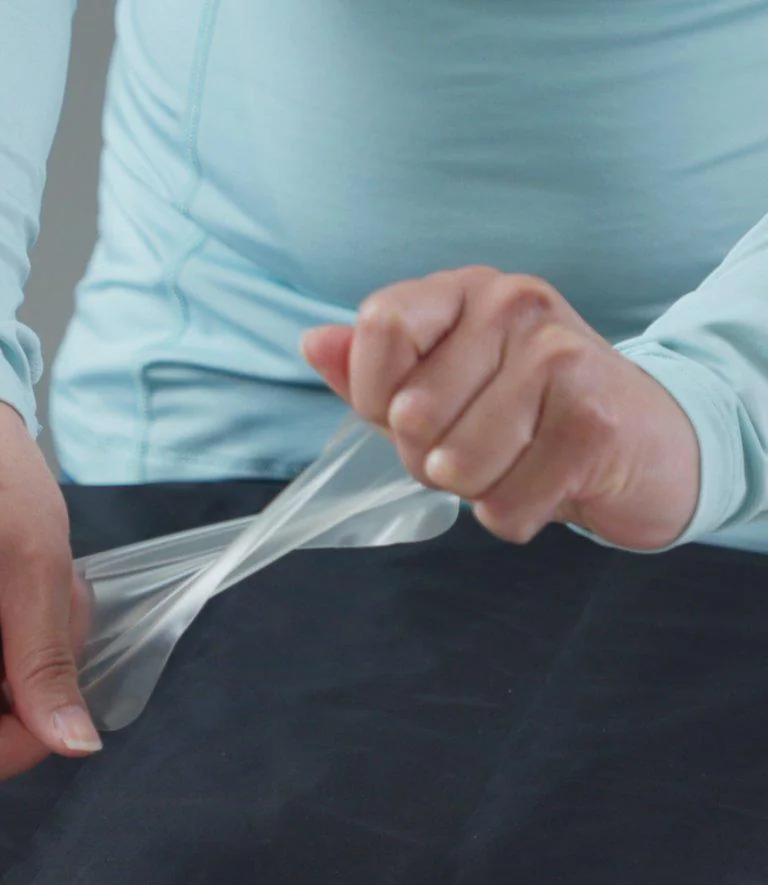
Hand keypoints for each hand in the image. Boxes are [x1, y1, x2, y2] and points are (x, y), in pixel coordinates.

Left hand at [303, 266, 699, 549]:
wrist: (649, 444)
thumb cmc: (530, 416)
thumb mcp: (445, 384)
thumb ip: (373, 368)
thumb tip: (312, 342)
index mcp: (467, 290)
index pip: (380, 327)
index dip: (377, 396)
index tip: (413, 413)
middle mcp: (514, 303)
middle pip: (410, 414)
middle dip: (432, 457)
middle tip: (486, 444)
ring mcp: (560, 356)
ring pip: (455, 467)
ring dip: (478, 490)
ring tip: (520, 461)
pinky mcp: (594, 421)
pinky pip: (504, 505)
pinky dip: (516, 515)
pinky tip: (549, 484)